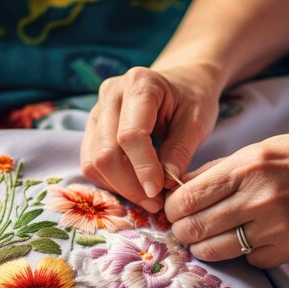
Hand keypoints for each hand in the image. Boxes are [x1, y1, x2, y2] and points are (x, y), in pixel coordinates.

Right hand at [81, 64, 219, 211]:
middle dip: (129, 185)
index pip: (130, 135)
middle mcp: (111, 93)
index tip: (159, 192)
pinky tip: (135, 186)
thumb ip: (180, 151)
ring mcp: (97, 110)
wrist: (183, 84)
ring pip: (93, 161)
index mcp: (140, 84)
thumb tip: (164, 184)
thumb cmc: (193, 100)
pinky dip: (111, 181)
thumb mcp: (197, 122)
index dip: (143, 169)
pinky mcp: (93, 128)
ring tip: (148, 197)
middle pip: (106, 152)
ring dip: (119, 187)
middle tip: (155, 203)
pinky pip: (91, 163)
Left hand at [164, 129, 288, 267]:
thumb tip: (184, 185)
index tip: (173, 208)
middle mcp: (257, 199)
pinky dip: (242, 253)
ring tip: (208, 237)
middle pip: (194, 228)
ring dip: (204, 246)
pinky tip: (248, 239)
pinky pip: (249, 260)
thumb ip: (223, 168)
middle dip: (181, 230)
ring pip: (216, 251)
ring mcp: (275, 229)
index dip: (172, 207)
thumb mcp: (267, 147)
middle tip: (184, 227)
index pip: (187, 197)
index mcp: (248, 166)